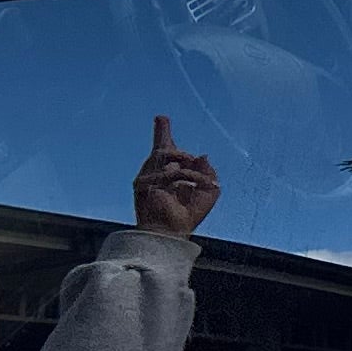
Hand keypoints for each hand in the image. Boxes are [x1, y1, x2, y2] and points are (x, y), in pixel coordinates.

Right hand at [132, 115, 221, 239]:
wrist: (171, 232)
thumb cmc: (187, 214)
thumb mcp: (208, 190)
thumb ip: (208, 171)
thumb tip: (202, 156)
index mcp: (169, 172)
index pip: (164, 147)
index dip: (162, 131)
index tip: (161, 118)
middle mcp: (155, 171)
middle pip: (162, 148)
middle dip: (174, 145)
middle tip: (191, 164)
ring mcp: (147, 176)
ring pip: (170, 156)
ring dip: (190, 170)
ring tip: (198, 183)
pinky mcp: (142, 182)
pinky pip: (171, 171)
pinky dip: (187, 178)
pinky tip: (190, 187)